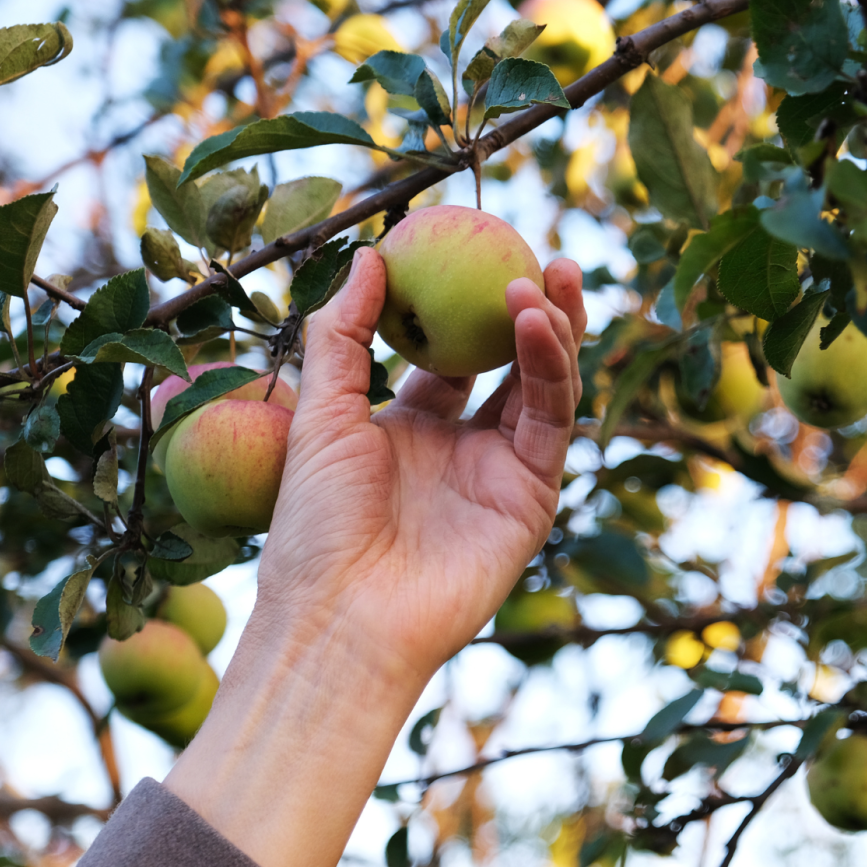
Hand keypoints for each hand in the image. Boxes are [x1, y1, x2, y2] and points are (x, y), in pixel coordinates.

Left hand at [256, 247, 585, 679]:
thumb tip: (370, 256)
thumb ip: (344, 335)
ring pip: (543, 387)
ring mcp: (502, 473)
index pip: (453, 358)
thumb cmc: (316, 524)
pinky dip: (550, 369)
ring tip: (546, 276)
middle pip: (510, 367)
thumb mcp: (320, 415)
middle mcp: (463, 449)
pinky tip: (536, 322)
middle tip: (539, 254)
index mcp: (410, 430)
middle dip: (531, 311)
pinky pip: (549, 420)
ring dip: (550, 329)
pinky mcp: (532, 497)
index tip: (473, 253)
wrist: (342, 614)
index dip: (467, 308)